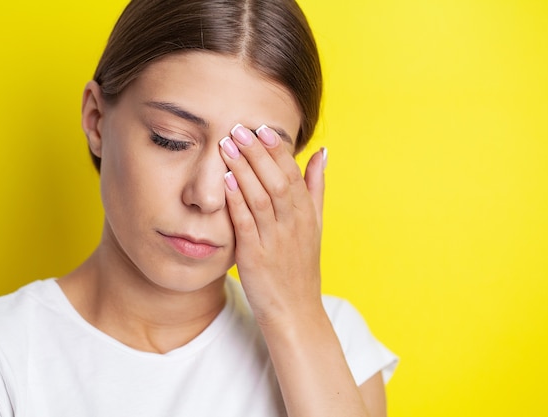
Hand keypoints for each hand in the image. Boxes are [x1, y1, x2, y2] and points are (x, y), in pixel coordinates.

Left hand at [219, 123, 326, 325]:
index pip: (293, 174)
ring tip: (227, 147)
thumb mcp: (314, 225)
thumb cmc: (301, 266)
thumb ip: (316, 188)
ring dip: (244, 171)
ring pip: (261, 198)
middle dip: (257, 154)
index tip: (262, 128)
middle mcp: (293, 225)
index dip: (277, 150)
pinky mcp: (256, 257)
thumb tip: (322, 153)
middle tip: (238, 129)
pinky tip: (225, 182)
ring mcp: (275, 241)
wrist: (296, 311)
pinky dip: (237, 202)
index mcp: (306, 215)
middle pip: (277, 181)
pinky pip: (246, 225)